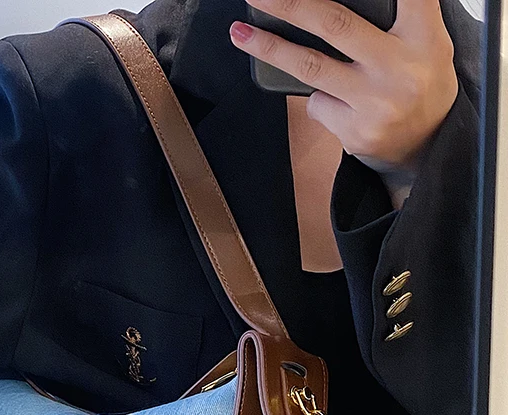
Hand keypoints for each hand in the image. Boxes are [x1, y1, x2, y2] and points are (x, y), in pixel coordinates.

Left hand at [229, 0, 458, 184]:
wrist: (427, 148)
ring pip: (310, 66)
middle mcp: (397, 68)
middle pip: (333, 25)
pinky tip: (338, 104)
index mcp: (423, 37)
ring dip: (269, 47)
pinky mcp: (354, 131)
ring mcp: (373, 102)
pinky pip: (316, 104)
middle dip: (290, 5)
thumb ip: (400, 17)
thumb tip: (323, 11)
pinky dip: (317, 98)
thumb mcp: (426, 43)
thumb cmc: (419, 84)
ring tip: (240, 34)